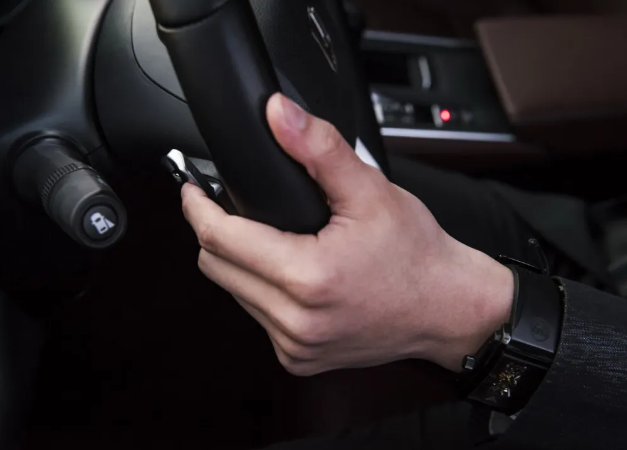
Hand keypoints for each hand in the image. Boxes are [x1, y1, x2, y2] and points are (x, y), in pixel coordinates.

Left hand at [182, 93, 513, 375]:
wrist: (447, 308)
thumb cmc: (416, 255)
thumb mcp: (370, 191)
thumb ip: (319, 148)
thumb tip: (279, 115)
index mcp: (308, 278)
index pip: (220, 239)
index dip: (197, 208)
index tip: (191, 190)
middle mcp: (295, 321)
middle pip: (217, 268)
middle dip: (214, 233)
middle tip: (227, 207)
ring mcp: (295, 346)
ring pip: (233, 293)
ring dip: (237, 262)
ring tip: (265, 237)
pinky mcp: (299, 358)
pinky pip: (256, 316)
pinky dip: (258, 290)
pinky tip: (283, 271)